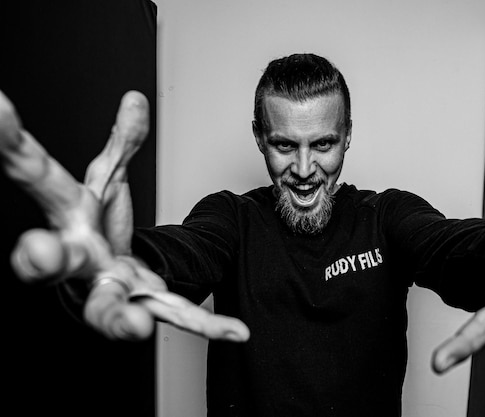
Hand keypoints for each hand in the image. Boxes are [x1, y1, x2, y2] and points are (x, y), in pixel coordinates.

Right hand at [0, 90, 249, 341]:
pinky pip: (176, 316)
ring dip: (116, 317)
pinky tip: (238, 331)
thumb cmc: (95, 225)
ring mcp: (109, 289)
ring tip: (135, 323)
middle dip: (41, 258)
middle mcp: (78, 258)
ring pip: (103, 308)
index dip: (13, 144)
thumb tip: (136, 98)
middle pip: (54, 260)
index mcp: (67, 215)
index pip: (37, 177)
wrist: (102, 274)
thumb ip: (122, 143)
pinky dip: (207, 325)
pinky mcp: (146, 305)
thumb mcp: (106, 178)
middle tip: (38, 251)